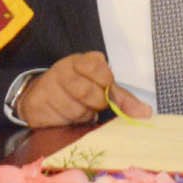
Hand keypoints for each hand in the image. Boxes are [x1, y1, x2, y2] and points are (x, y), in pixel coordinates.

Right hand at [17, 52, 149, 127]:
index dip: (105, 82)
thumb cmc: (79, 87)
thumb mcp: (102, 86)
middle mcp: (63, 69)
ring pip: (75, 110)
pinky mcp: (36, 104)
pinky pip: (59, 120)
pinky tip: (65, 115)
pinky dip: (67, 122)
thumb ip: (123, 99)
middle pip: (88, 92)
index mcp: (82, 60)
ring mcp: (47, 86)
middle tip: (94, 104)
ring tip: (79, 109)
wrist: (42, 94)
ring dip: (82, 115)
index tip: (106, 87)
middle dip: (96, 103)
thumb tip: (146, 113)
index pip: (98, 68)